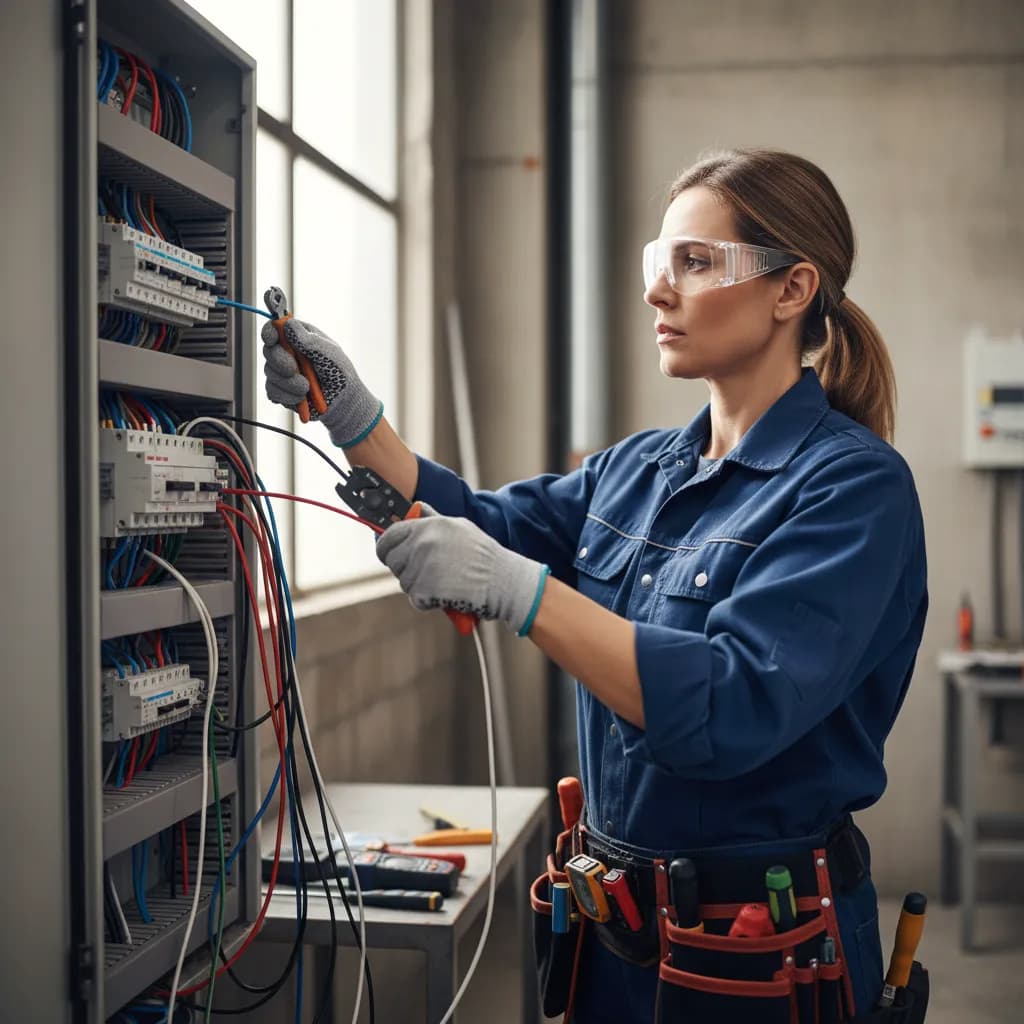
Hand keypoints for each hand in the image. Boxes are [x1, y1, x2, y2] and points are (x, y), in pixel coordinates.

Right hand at [261, 317, 382, 447]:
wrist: (342, 401)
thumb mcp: (329, 352)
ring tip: (307, 388)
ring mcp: (281, 372)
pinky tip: (302, 398)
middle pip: (269, 351)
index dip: (270, 332)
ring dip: (289, 382)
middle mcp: (287, 353)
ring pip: (270, 373)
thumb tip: (288, 326)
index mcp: (298, 338)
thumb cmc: (339, 373)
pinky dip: (288, 396)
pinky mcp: (280, 390)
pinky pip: (273, 392)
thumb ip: (309, 340)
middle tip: (294, 370)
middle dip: (280, 361)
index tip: (272, 339)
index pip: (275, 329)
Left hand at [376, 505, 549, 635]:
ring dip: (419, 585)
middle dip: (405, 568)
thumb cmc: (483, 556)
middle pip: (392, 561)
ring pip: (404, 581)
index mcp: (427, 525)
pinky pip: (415, 598)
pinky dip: (428, 601)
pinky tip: (447, 593)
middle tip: (427, 572)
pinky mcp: (424, 591)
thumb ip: (433, 519)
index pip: (389, 536)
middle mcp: (421, 544)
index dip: (388, 547)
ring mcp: (421, 568)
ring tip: (444, 581)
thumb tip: (415, 508)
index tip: (392, 554)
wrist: (503, 581)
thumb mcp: (459, 527)